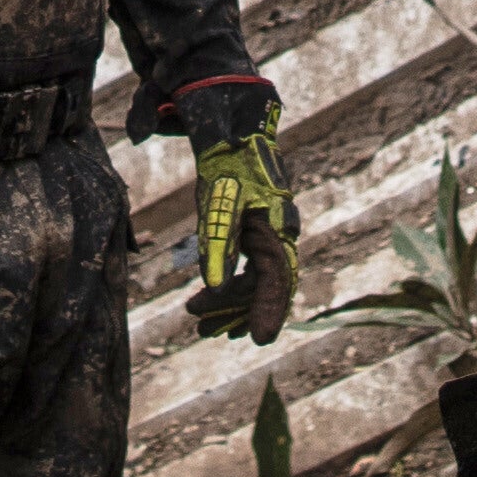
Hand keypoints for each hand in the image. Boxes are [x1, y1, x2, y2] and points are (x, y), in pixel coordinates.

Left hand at [186, 121, 297, 344]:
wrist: (233, 136)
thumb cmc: (227, 168)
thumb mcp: (218, 206)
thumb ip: (218, 245)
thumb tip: (214, 287)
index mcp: (275, 230)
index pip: (278, 280)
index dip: (270, 310)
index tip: (260, 339)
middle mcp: (277, 238)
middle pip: (264, 287)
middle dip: (237, 312)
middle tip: (204, 332)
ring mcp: (268, 238)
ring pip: (254, 282)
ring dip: (229, 304)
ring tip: (198, 323)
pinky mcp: (256, 236)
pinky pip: (248, 271)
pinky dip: (229, 288)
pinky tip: (209, 300)